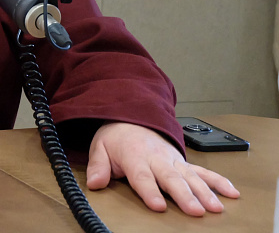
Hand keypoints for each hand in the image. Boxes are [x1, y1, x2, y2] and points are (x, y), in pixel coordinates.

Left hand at [86, 121, 239, 215]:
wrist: (131, 116)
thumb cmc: (116, 137)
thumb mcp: (100, 147)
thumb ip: (98, 166)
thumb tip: (94, 183)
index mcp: (134, 156)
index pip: (142, 176)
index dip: (150, 191)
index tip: (158, 206)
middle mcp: (157, 158)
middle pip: (171, 179)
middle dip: (184, 195)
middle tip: (195, 211)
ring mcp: (172, 160)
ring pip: (191, 176)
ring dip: (205, 191)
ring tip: (216, 207)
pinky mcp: (182, 162)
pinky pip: (203, 171)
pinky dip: (218, 180)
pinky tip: (232, 192)